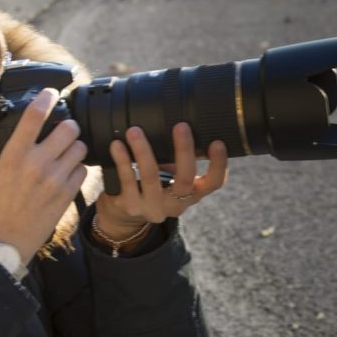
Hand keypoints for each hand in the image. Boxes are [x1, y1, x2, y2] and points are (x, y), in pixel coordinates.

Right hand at [0, 89, 87, 264]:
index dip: (46, 98)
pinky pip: (83, 170)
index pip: (35, 116)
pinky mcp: (67, 194)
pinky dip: (77, 167)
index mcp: (14, 156)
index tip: (50, 93)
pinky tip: (66, 170)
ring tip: (64, 151)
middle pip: (69, 128)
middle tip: (61, 129)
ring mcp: (55, 180)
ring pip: (80, 147)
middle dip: (67, 124)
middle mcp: (37, 165)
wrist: (7, 240)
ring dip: (74, 145)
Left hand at [95, 122, 228, 238]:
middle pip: (185, 179)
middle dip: (184, 150)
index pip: (214, 183)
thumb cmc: (154, 186)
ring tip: (135, 131)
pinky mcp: (130, 207)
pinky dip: (122, 160)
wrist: (124, 216)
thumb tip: (180, 120)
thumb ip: (179, 159)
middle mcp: (176, 205)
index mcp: (192, 195)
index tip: (218, 142)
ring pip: (151, 177)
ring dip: (143, 151)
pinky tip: (117, 145)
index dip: (219, 165)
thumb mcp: (172, 177)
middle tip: (181, 126)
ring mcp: (152, 207)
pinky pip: (126, 180)